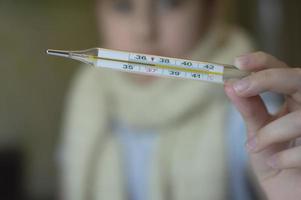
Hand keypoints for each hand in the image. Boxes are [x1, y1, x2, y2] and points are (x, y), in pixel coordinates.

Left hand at [224, 52, 300, 199]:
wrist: (287, 191)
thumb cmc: (273, 158)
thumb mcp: (257, 131)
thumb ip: (248, 109)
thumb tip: (229, 85)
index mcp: (293, 98)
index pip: (282, 69)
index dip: (262, 62)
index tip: (238, 62)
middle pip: (299, 79)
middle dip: (268, 79)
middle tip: (240, 88)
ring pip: (300, 117)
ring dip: (271, 132)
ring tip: (253, 145)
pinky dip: (285, 157)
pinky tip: (275, 163)